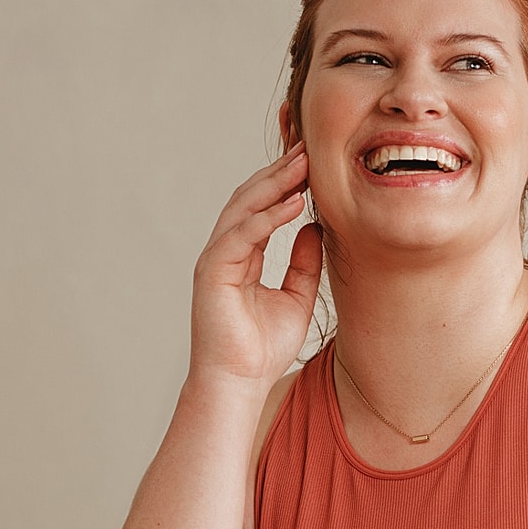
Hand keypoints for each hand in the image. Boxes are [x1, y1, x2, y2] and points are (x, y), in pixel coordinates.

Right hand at [189, 142, 323, 383]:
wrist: (240, 383)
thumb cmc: (264, 349)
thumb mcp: (297, 298)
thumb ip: (304, 263)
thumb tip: (315, 228)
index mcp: (243, 255)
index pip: (263, 207)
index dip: (286, 182)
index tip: (313, 160)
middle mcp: (225, 251)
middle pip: (251, 198)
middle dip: (279, 171)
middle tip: (308, 146)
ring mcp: (215, 259)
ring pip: (243, 209)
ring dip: (273, 184)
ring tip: (303, 164)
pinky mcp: (212, 272)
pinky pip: (241, 236)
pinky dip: (266, 218)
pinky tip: (292, 203)